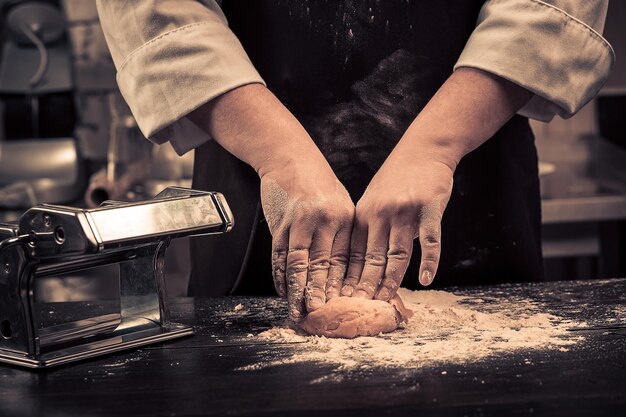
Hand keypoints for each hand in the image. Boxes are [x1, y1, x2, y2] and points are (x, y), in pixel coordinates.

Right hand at [187, 84, 353, 321]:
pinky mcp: (280, 222)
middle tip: (318, 317)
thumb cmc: (317, 182)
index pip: (344, 260)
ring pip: (298, 264)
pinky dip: (280, 276)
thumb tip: (343, 270)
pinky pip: (279, 256)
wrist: (289, 156)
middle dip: (319, 294)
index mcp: (344, 217)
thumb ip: (341, 234)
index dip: (341, 286)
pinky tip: (283, 290)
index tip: (340, 306)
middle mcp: (324, 220)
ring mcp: (300, 221)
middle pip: (322, 266)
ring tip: (297, 311)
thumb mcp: (339, 203)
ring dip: (296, 291)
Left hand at [341, 154, 453, 300]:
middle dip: (364, 286)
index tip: (342, 300)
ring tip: (386, 301)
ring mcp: (404, 211)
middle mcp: (380, 213)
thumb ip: (368, 228)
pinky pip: (429, 240)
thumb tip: (359, 262)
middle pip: (371, 258)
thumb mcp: (373, 199)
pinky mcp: (429, 208)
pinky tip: (427, 279)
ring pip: (396, 253)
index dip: (348, 278)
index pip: (352, 253)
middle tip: (359, 309)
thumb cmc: (398, 178)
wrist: (424, 149)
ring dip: (391, 279)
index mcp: (363, 214)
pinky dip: (429, 261)